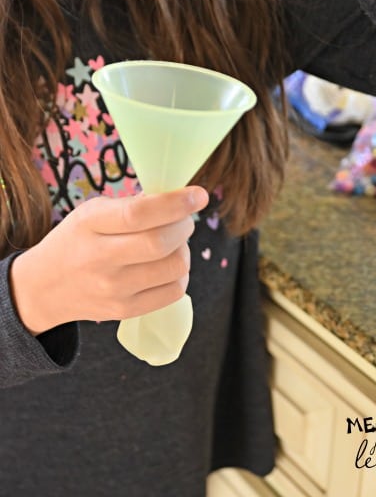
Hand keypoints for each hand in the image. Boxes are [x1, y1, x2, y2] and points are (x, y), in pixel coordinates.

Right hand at [10, 186, 208, 334]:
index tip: (199, 195)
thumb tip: (180, 201)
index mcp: (90, 224)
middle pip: (161, 243)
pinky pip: (174, 291)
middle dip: (184, 226)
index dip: (176, 203)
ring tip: (172, 244)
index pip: (139, 214)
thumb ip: (133, 206)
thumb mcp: (92, 212)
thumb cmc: (78, 240)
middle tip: (183, 220)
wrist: (46, 287)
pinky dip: (180, 274)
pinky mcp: (125, 311)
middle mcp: (99, 259)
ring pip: (175, 268)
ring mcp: (113, 289)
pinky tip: (167, 266)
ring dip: (184, 250)